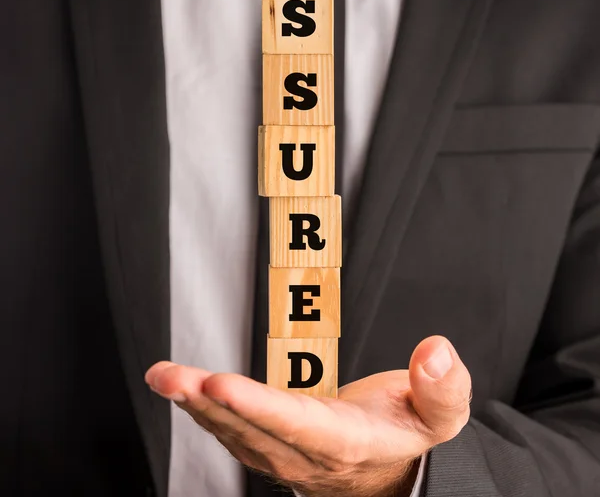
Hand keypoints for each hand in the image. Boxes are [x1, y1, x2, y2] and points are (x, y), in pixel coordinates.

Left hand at [145, 335, 470, 496]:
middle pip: (252, 430)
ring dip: (196, 405)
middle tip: (171, 375)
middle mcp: (308, 455)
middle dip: (207, 402)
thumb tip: (435, 350)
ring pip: (235, 432)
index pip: (297, 426)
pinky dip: (206, 410)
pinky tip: (186, 390)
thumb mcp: (441, 415)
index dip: (257, 406)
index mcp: (348, 444)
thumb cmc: (409, 432)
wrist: (393, 471)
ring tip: (165, 376)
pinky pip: (234, 431)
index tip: (220, 384)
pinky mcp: (273, 447)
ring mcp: (285, 456)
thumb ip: (442, 387)